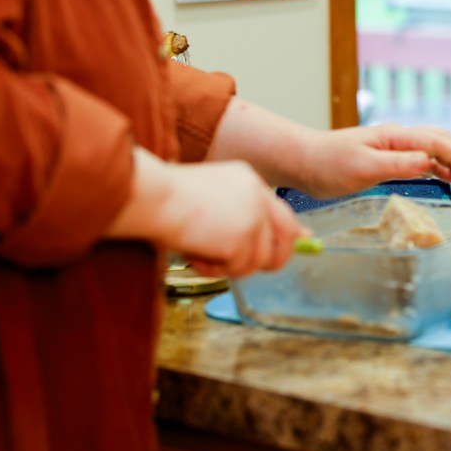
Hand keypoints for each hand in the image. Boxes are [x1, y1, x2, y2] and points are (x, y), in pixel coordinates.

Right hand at [109, 150, 304, 277]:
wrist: (152, 197)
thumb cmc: (169, 200)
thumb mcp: (212, 200)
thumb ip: (241, 214)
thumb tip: (266, 235)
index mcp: (248, 180)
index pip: (282, 211)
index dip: (288, 234)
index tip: (298, 244)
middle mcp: (258, 195)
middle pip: (286, 236)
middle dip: (271, 259)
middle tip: (240, 266)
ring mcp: (253, 216)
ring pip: (258, 260)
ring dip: (229, 266)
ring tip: (200, 252)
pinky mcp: (242, 238)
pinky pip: (237, 269)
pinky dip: (214, 270)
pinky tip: (195, 254)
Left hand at [293, 123, 450, 197]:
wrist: (305, 161)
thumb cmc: (328, 165)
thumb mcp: (362, 168)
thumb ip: (396, 164)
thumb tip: (428, 162)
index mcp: (394, 137)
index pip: (436, 144)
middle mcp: (397, 138)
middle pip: (439, 141)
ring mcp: (393, 147)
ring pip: (432, 149)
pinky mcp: (387, 158)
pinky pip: (420, 159)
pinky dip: (438, 166)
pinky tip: (446, 176)